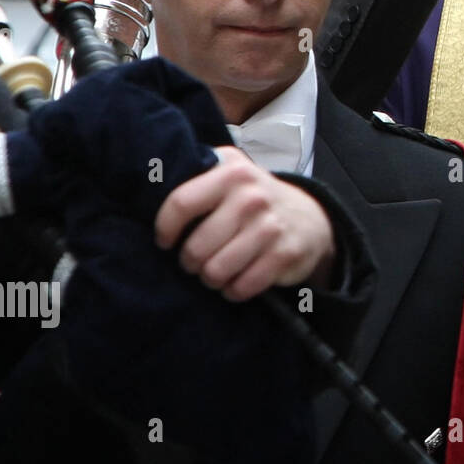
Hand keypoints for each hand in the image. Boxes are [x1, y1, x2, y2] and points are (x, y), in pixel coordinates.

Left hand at [155, 147, 335, 301]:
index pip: (181, 204)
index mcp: (232, 172)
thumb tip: (152, 183)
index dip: (165, 229)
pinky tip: (237, 281)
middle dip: (189, 262)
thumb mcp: (231, 173)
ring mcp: (270, 226)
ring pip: (216, 271)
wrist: (311, 218)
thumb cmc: (254, 199)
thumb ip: (197, 172)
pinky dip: (234, 290)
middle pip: (196, 247)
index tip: (166, 241)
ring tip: (216, 271)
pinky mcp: (285, 254)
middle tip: (196, 261)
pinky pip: (242, 286)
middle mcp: (252, 197)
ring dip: (211, 278)